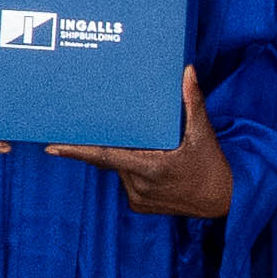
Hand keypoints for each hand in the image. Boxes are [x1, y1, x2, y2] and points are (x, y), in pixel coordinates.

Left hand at [42, 70, 232, 223]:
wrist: (224, 201)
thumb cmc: (211, 165)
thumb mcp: (202, 133)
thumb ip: (192, 102)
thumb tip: (187, 72)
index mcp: (150, 167)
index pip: (105, 157)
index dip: (77, 151)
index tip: (52, 147)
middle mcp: (139, 185)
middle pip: (112, 159)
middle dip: (108, 144)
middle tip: (95, 126)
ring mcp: (138, 198)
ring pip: (119, 170)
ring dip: (126, 157)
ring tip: (151, 150)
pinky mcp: (140, 206)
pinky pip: (127, 182)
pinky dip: (133, 170)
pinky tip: (153, 165)